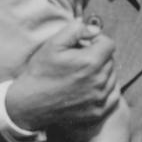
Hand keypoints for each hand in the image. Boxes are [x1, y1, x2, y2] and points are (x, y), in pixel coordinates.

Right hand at [5, 18, 119, 137]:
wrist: (29, 104)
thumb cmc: (40, 71)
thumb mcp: (53, 44)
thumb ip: (76, 30)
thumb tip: (95, 29)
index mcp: (90, 62)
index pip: (109, 44)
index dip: (97, 41)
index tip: (84, 46)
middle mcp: (99, 81)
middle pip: (110, 60)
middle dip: (98, 57)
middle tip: (79, 60)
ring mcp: (100, 98)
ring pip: (112, 77)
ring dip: (102, 73)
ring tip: (82, 75)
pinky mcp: (99, 112)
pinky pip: (113, 95)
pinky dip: (105, 90)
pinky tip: (90, 88)